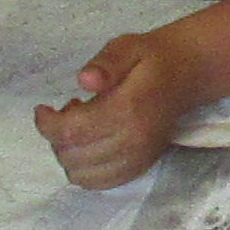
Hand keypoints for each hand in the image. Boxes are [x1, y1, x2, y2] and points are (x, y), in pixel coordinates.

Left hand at [33, 30, 193, 188]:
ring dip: (69, 154)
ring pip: (81, 174)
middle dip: (57, 136)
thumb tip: (85, 81)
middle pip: (72, 155)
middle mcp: (133, 140)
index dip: (46, 124)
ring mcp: (138, 158)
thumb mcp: (127, 47)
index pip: (71, 132)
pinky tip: (90, 146)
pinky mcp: (141, 167)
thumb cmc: (151, 59)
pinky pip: (99, 183)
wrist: (186, 74)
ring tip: (80, 129)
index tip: (43, 108)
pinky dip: (84, 170)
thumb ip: (105, 63)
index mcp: (127, 109)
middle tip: (68, 111)